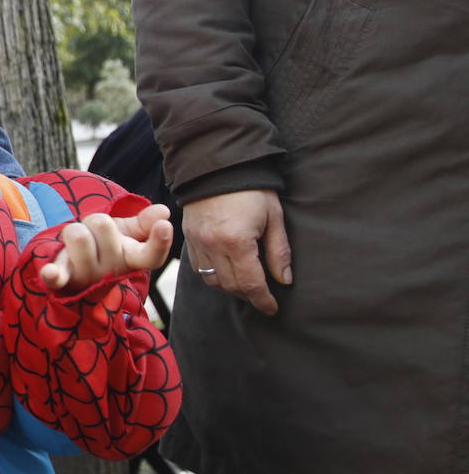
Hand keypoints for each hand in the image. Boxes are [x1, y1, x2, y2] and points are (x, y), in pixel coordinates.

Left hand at [40, 203, 172, 293]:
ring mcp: (86, 275)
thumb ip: (145, 223)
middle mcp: (110, 271)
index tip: (165, 225)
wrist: (78, 269)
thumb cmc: (104, 246)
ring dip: (74, 229)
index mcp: (131, 259)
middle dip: (95, 220)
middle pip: (103, 225)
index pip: (151, 255)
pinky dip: (53, 274)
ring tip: (77, 241)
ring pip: (79, 235)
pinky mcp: (62, 278)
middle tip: (93, 232)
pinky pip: (57, 276)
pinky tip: (50, 273)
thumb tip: (164, 212)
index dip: (160, 242)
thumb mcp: (126, 233)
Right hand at [181, 189, 290, 314]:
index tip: (273, 308)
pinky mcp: (188, 236)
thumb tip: (284, 280)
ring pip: (211, 280)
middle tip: (263, 297)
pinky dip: (213, 274)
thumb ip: (279, 251)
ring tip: (245, 284)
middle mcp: (212, 245)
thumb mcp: (273, 217)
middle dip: (249, 296)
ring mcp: (196, 242)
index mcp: (236, 241)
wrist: (217, 165)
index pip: (250, 284)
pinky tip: (226, 270)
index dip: (263, 300)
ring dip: (230, 287)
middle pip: (230, 286)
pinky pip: (198, 267)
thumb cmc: (251, 188)